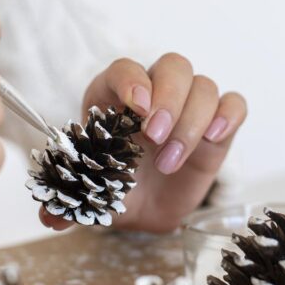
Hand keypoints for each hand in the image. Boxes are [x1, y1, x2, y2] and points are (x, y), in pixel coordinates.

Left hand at [40, 54, 245, 232]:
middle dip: (169, 99)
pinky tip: (215, 138)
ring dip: (191, 121)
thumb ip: (69, 201)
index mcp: (115, 96)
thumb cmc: (115, 187)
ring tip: (171, 161)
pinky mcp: (217, 126)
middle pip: (173, 66)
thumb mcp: (91, 194)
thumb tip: (50, 218)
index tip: (137, 109)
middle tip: (156, 137)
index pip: (126, 69)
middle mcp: (155, 92)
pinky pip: (234, 104)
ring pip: (204, 86)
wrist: (144, 208)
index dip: (133, 81)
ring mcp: (190, 106)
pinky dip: (229, 115)